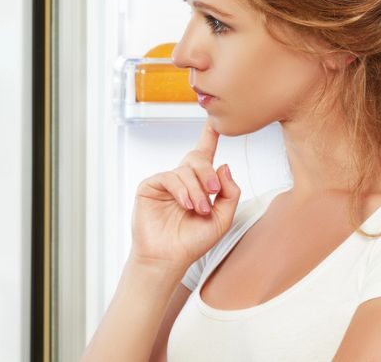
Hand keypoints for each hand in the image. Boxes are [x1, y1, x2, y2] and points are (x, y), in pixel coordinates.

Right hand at [130, 122, 240, 272]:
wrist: (168, 258)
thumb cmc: (192, 241)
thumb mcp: (222, 218)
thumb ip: (229, 193)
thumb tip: (224, 165)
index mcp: (199, 185)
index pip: (205, 155)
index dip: (209, 136)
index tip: (214, 121)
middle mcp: (182, 180)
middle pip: (197, 159)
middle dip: (208, 172)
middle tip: (213, 190)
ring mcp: (165, 182)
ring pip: (185, 170)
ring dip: (196, 190)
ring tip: (199, 209)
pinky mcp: (150, 186)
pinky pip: (169, 177)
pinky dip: (181, 190)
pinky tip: (186, 205)